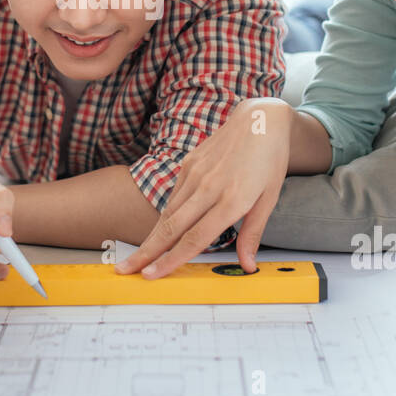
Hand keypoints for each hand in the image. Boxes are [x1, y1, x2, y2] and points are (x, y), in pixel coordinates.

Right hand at [116, 98, 290, 279]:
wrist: (259, 120)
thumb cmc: (269, 160)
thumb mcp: (270, 199)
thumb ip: (253, 234)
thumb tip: (248, 265)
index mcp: (232, 199)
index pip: (195, 238)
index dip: (171, 260)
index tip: (152, 274)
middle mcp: (209, 187)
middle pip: (171, 228)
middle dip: (146, 252)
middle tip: (125, 270)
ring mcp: (195, 173)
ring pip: (167, 213)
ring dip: (151, 237)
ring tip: (137, 257)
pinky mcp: (188, 164)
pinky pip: (173, 196)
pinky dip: (165, 217)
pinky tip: (159, 232)